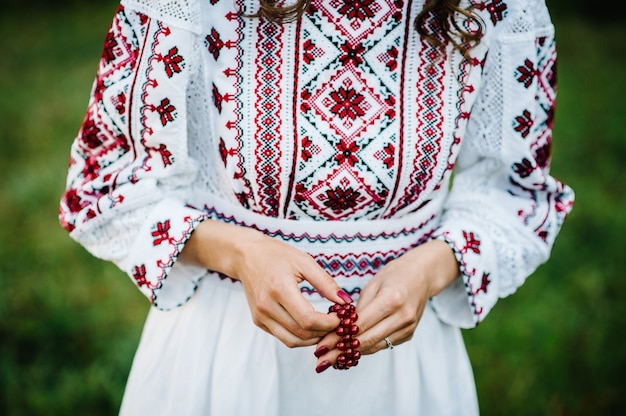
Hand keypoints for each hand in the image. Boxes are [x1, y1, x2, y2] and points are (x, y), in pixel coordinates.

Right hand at [181, 220, 351, 347]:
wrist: (247, 256)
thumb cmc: (277, 255)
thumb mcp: (305, 262)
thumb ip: (326, 283)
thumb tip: (345, 302)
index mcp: (280, 288)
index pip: (308, 319)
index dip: (328, 323)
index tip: (340, 317)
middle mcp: (267, 306)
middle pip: (301, 333)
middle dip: (323, 333)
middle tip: (337, 325)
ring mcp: (260, 316)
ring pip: (291, 341)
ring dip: (312, 339)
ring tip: (325, 328)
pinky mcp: (258, 321)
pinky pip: (282, 336)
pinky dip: (299, 336)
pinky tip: (310, 326)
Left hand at [313, 240, 458, 369]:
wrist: (422, 276)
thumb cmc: (394, 275)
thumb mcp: (372, 284)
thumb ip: (357, 307)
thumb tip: (338, 329)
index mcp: (392, 299)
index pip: (360, 324)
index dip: (338, 337)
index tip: (321, 345)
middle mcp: (402, 316)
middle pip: (366, 340)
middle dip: (341, 351)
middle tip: (321, 359)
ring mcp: (408, 327)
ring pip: (374, 346)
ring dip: (351, 353)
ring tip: (330, 359)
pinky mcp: (409, 334)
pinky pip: (383, 345)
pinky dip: (365, 348)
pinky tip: (349, 351)